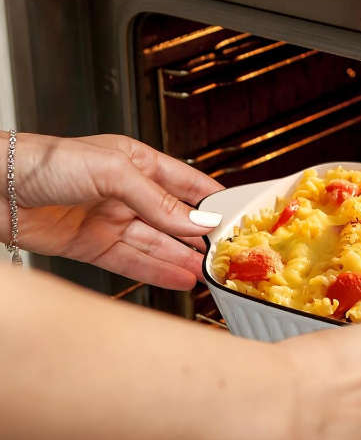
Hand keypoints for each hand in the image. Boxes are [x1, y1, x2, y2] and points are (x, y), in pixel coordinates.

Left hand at [1, 132, 223, 287]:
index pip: (186, 183)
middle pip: (175, 219)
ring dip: (183, 259)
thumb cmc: (44, 161)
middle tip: (225, 254)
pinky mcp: (94, 247)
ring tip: (208, 273)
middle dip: (200, 237)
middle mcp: (127, 193)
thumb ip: (158, 201)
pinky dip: (158, 272)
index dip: (212, 200)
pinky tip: (180, 278)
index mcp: (137, 162)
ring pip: (158, 245)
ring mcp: (112, 221)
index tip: (236, 217)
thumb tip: (195, 223)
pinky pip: (134, 262)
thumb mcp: (113, 172)